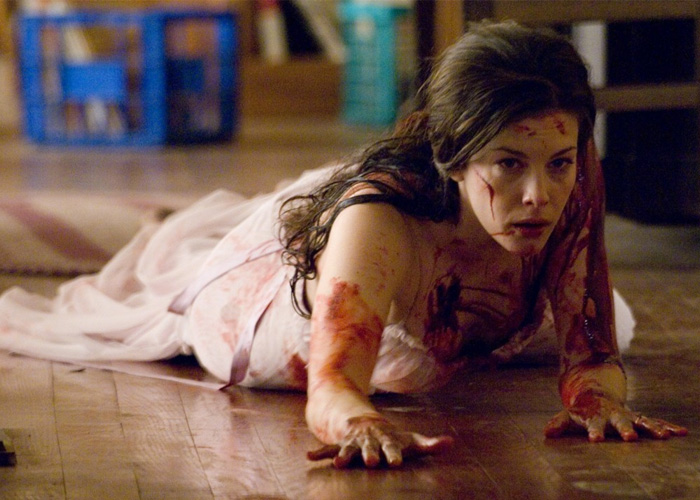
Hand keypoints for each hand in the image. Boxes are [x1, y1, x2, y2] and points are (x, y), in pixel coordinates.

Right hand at [307, 415, 452, 467]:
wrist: (366, 422)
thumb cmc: (392, 437)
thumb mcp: (410, 440)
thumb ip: (429, 444)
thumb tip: (450, 443)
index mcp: (386, 439)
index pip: (392, 447)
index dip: (394, 453)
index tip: (396, 462)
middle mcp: (369, 440)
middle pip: (370, 448)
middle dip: (370, 454)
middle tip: (372, 462)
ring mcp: (353, 443)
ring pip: (347, 450)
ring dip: (344, 456)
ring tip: (338, 465)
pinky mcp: (340, 446)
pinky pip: (328, 449)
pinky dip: (319, 452)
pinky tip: (309, 456)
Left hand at [545, 391, 687, 441]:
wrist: (598, 394)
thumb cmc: (582, 411)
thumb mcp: (569, 416)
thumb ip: (559, 423)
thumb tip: (546, 433)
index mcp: (596, 415)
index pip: (594, 423)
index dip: (595, 431)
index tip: (596, 440)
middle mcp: (614, 414)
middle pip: (620, 422)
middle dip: (626, 429)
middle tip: (629, 439)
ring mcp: (629, 415)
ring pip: (642, 421)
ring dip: (652, 428)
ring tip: (663, 437)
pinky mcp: (640, 418)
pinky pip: (656, 422)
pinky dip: (668, 427)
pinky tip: (681, 432)